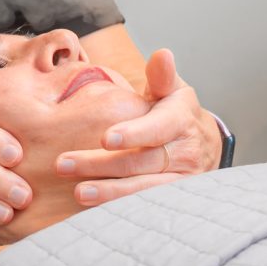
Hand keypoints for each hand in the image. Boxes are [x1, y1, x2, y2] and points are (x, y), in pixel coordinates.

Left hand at [54, 49, 220, 205]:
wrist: (204, 146)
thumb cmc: (176, 113)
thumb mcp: (173, 90)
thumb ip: (161, 76)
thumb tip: (162, 54)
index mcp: (181, 119)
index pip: (158, 128)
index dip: (134, 134)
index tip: (106, 139)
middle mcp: (186, 152)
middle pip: (141, 162)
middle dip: (101, 165)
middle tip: (63, 164)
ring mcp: (183, 180)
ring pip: (144, 189)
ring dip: (109, 193)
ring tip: (78, 193)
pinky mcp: (175, 200)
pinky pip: (146, 206)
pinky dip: (120, 208)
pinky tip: (94, 211)